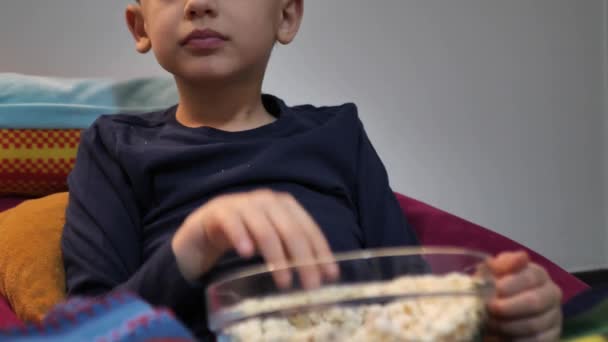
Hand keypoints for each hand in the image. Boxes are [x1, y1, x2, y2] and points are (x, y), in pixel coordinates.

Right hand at [171, 189, 337, 288]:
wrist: (200, 232)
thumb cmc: (242, 239)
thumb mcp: (270, 243)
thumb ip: (290, 251)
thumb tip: (318, 276)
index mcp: (283, 205)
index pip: (308, 227)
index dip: (321, 251)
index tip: (330, 275)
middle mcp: (266, 200)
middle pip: (290, 229)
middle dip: (303, 259)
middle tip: (310, 285)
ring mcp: (241, 204)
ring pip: (265, 228)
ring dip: (277, 256)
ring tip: (284, 281)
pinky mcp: (218, 212)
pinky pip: (232, 222)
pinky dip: (241, 237)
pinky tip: (247, 254)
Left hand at [485, 251, 561, 340]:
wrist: (498, 312)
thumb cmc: (494, 288)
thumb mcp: (493, 272)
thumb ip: (503, 264)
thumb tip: (521, 257)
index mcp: (539, 275)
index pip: (531, 277)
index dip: (512, 284)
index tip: (496, 289)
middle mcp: (551, 294)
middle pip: (534, 302)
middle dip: (508, 307)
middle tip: (489, 309)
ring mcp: (554, 318)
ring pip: (534, 325)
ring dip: (507, 326)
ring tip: (489, 324)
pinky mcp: (552, 338)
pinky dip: (515, 340)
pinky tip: (500, 337)